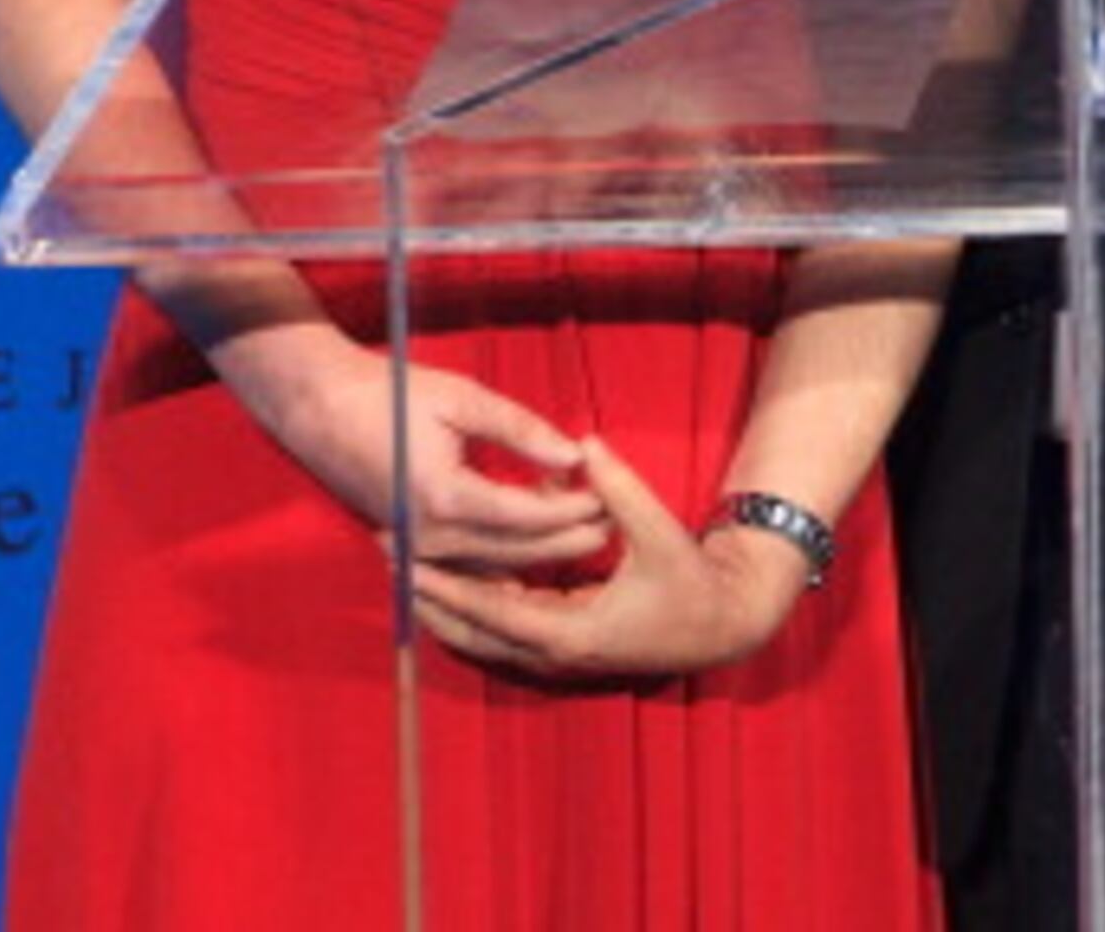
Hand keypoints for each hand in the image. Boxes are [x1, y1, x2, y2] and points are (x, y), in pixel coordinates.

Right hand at [212, 321, 616, 577]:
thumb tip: (574, 457)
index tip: (610, 499)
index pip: (527, 517)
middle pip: (517, 553)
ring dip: (540, 556)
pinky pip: (467, 571)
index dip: (573, 510)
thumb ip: (522, 431)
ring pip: (494, 568)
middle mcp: (429, 537)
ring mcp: (415, 550)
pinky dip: (504, 567)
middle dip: (568, 541)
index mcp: (445, 497)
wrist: (320, 409)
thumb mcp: (463, 398)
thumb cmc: (391, 394)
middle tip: (612, 528)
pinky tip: (536, 557)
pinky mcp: (408, 550)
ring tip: (585, 538)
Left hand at [405, 441, 814, 683]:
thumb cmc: (691, 581)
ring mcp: (554, 657)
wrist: (719, 626)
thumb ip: (619, 489)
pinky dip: (470, 608)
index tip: (403, 555)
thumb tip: (584, 445)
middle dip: (425, 594)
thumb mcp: (657, 532)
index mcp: (568, 630)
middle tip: (384, 553)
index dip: (442, 583)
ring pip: (480, 635)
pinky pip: (500, 629)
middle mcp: (551, 654)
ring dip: (441, 603)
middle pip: (468, 630)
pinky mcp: (560, 648)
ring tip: (402, 565)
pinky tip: (447, 580)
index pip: (487, 608)